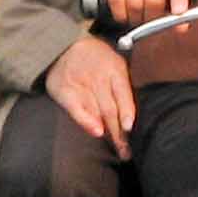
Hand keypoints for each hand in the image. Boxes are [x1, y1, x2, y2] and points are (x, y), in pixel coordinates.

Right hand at [44, 36, 135, 159]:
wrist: (65, 46)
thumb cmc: (96, 60)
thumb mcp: (114, 63)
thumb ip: (123, 87)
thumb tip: (132, 118)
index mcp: (115, 69)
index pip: (123, 93)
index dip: (127, 111)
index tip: (130, 127)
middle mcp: (99, 77)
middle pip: (111, 109)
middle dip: (121, 132)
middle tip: (128, 150)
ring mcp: (82, 84)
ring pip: (97, 112)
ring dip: (109, 132)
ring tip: (119, 148)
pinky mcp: (65, 91)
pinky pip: (76, 109)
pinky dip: (86, 121)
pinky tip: (96, 131)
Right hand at [98, 0, 189, 27]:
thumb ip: (174, 10)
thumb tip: (181, 28)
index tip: (178, 14)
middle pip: (154, 0)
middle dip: (151, 17)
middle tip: (148, 21)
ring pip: (135, 3)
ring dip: (135, 17)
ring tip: (136, 15)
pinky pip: (117, 1)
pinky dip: (121, 14)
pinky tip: (124, 13)